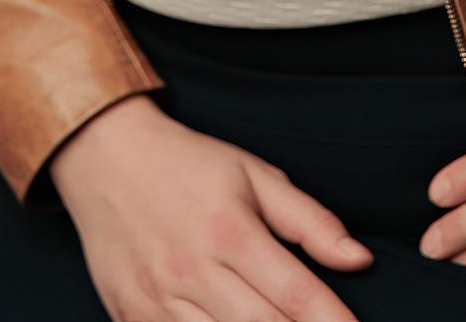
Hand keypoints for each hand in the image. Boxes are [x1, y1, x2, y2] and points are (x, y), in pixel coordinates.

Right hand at [50, 93, 374, 319]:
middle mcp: (192, 270)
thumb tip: (359, 259)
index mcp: (229, 230)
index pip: (295, 293)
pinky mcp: (131, 318)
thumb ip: (309, 220)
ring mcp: (157, 301)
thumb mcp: (253, 174)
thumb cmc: (188, 164)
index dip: (332, 321)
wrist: (106, 159)